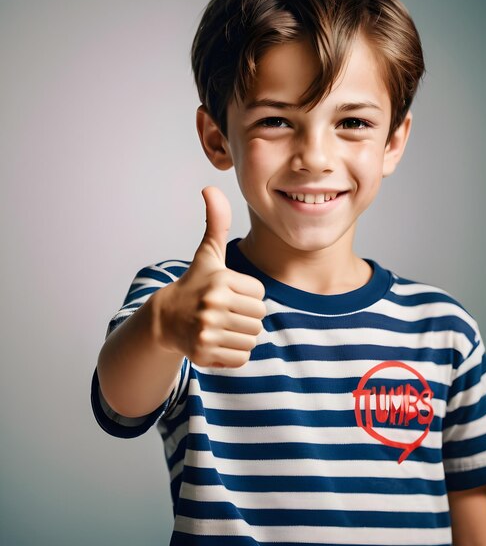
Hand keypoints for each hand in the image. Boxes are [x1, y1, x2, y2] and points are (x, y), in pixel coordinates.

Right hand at [156, 186, 265, 366]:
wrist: (165, 319)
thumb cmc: (194, 284)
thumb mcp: (207, 253)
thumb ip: (216, 222)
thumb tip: (210, 188)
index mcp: (220, 281)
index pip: (259, 294)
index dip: (247, 294)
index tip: (227, 292)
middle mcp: (212, 306)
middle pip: (259, 317)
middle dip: (246, 316)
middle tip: (226, 311)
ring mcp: (207, 332)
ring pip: (252, 338)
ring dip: (241, 334)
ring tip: (222, 325)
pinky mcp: (204, 354)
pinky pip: (242, 357)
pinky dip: (234, 353)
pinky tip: (218, 340)